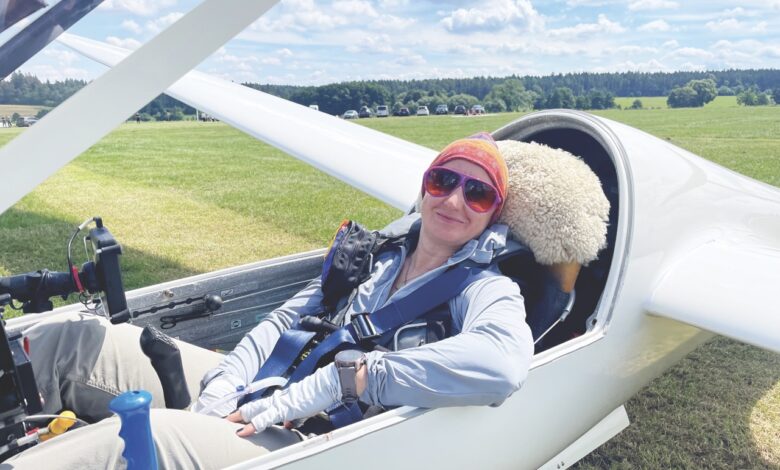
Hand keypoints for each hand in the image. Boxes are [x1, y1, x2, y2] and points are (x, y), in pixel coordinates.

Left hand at [226, 364, 340, 436]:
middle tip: (225, 419)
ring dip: (241, 417)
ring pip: (256, 410)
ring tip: (227, 423)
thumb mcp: (305, 408)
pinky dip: (254, 425)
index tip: (237, 417)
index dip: (249, 412)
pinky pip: (266, 417)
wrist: (330, 382)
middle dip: (239, 414)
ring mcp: (281, 402)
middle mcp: (279, 399)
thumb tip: (287, 423)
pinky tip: (245, 431)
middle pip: (254, 406)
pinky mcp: (286, 407)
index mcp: (283, 398)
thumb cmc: (320, 393)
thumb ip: (294, 415)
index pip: (261, 406)